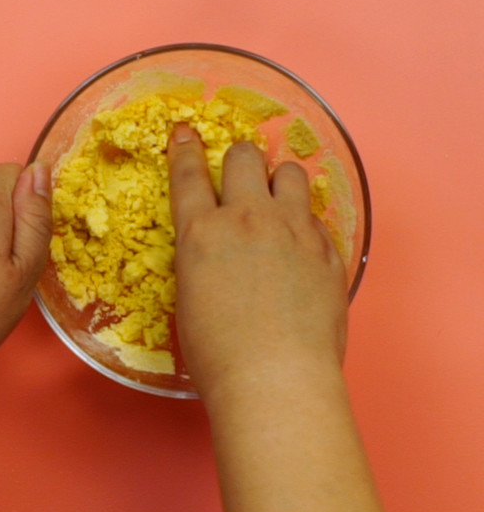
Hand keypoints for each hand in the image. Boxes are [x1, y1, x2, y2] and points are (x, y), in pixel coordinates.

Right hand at [167, 123, 346, 403]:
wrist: (275, 379)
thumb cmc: (220, 355)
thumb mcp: (190, 299)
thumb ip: (203, 257)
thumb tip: (215, 247)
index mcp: (202, 233)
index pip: (190, 173)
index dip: (186, 147)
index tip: (186, 132)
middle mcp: (247, 219)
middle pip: (245, 156)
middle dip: (240, 160)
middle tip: (241, 178)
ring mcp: (292, 230)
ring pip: (290, 173)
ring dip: (279, 182)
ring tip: (277, 203)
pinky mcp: (326, 249)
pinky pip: (316, 215)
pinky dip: (305, 222)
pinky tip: (301, 246)